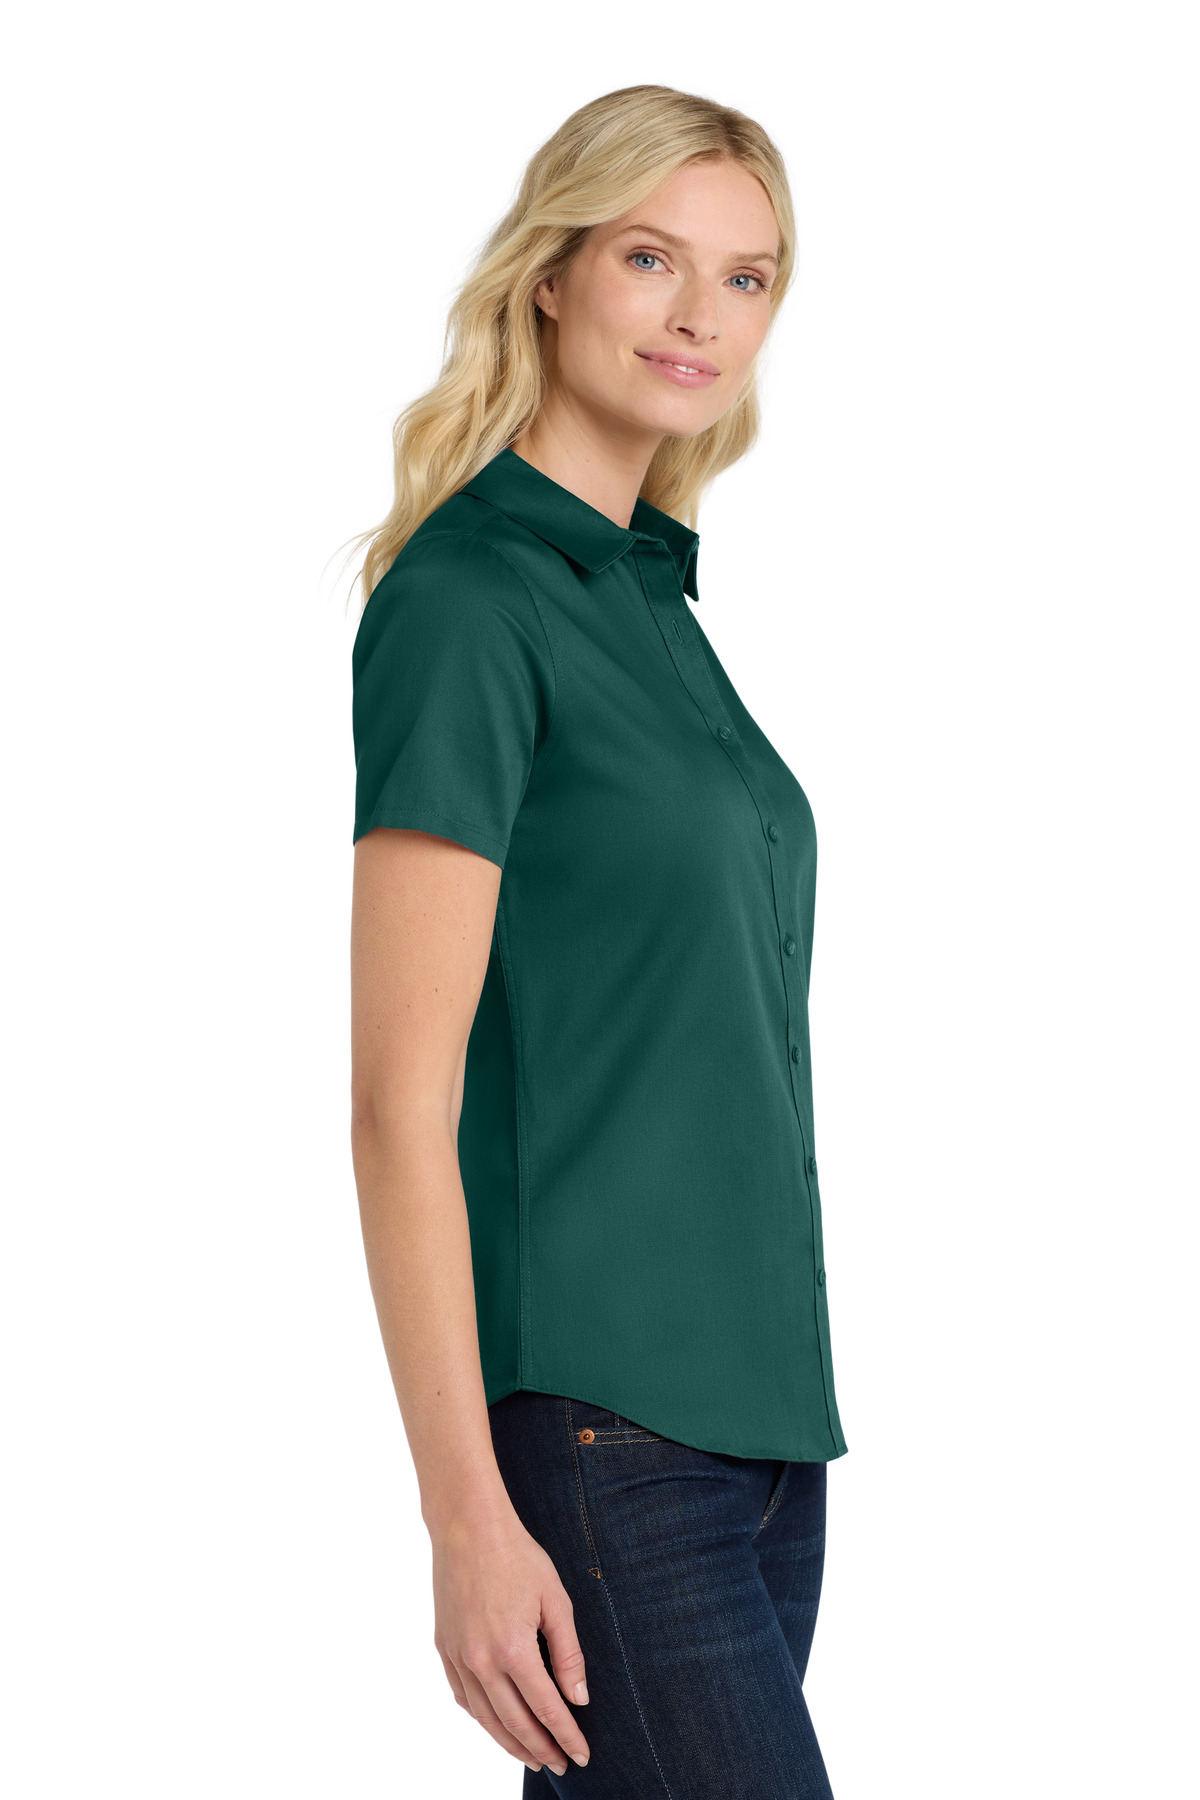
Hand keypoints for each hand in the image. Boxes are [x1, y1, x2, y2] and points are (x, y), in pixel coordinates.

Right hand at [431, 1506, 590, 1775]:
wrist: (467, 1527)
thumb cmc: (517, 1556)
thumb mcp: (555, 1599)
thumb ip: (568, 1653)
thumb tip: (578, 1698)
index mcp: (514, 1649)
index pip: (547, 1709)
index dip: (567, 1736)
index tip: (583, 1755)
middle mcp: (482, 1662)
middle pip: (516, 1723)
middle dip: (543, 1749)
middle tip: (562, 1764)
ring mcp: (459, 1658)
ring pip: (486, 1719)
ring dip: (511, 1744)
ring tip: (534, 1758)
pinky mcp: (444, 1649)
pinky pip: (464, 1698)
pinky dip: (483, 1719)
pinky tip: (497, 1726)